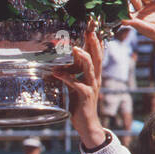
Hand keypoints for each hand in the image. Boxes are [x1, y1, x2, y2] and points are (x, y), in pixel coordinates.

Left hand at [51, 26, 105, 148]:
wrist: (87, 125)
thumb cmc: (80, 106)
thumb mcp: (77, 86)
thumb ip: (73, 75)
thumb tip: (62, 65)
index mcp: (94, 76)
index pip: (97, 55)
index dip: (95, 42)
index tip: (92, 29)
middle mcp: (95, 79)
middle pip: (97, 57)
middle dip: (93, 43)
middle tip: (89, 30)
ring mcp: (91, 87)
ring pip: (90, 68)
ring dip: (82, 57)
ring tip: (74, 48)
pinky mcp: (85, 96)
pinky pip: (76, 84)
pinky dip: (66, 77)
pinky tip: (57, 72)